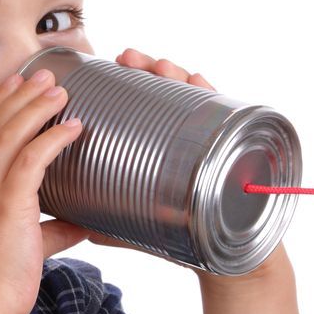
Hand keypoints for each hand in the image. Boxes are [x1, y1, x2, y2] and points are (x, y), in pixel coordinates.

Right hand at [0, 68, 89, 313]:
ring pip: (11, 134)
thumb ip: (53, 229)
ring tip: (60, 89)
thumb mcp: (28, 245)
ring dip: (37, 107)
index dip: (2, 105)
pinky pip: (31, 158)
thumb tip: (82, 222)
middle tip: (45, 73)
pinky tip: (73, 127)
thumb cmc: (0, 279)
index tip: (19, 84)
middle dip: (21, 94)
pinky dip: (53, 138)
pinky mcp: (6, 202)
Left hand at [89, 49, 285, 283]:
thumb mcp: (145, 227)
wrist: (233, 255)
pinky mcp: (237, 145)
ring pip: (194, 96)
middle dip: (147, 69)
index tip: (103, 70)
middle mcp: (190, 136)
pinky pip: (226, 113)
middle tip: (126, 58)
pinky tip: (198, 82)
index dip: (124, 84)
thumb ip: (114, 223)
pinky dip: (212, 95)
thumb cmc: (192, 236)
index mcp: (165, 148)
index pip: (142, 106)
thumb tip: (76, 225)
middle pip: (166, 92)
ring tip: (159, 66)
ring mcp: (213, 137)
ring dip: (176, 75)